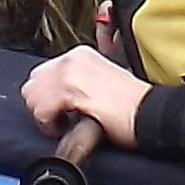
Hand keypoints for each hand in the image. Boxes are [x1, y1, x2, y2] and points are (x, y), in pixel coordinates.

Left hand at [19, 45, 148, 148]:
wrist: (152, 113)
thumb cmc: (133, 105)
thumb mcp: (101, 82)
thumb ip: (77, 83)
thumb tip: (57, 97)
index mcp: (80, 55)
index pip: (41, 74)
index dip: (47, 97)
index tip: (60, 111)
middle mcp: (72, 59)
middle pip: (33, 83)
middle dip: (41, 105)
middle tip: (59, 120)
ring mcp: (71, 72)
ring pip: (32, 96)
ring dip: (44, 115)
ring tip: (62, 125)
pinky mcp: (72, 90)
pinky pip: (41, 109)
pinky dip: (48, 124)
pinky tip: (64, 128)